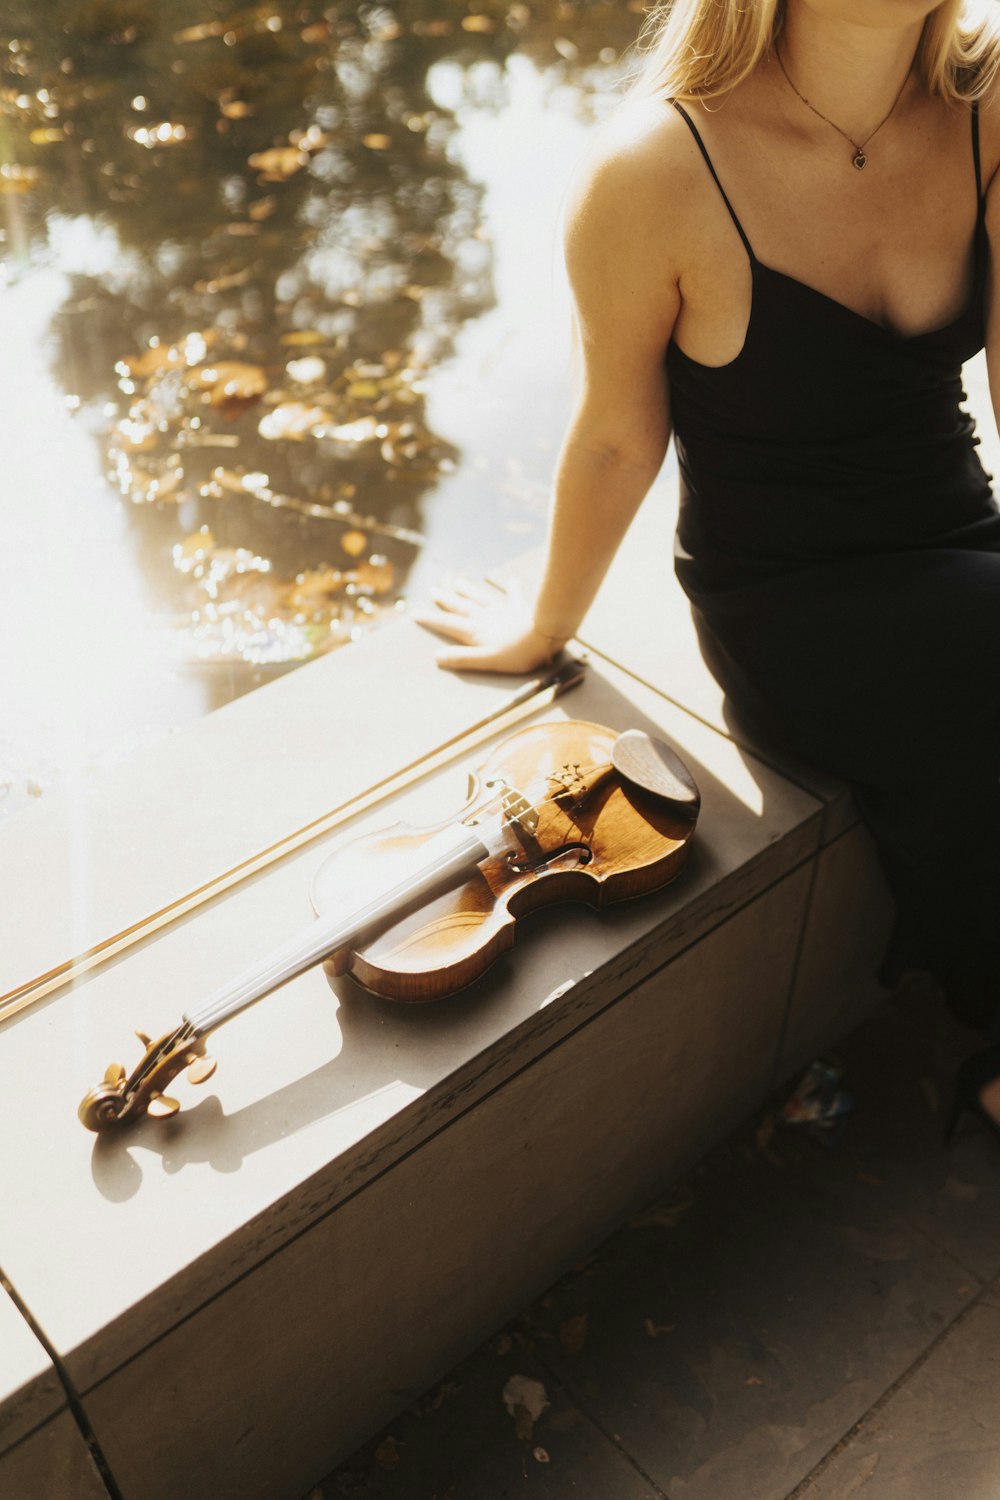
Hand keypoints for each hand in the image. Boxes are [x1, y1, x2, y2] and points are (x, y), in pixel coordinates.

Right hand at [414, 577, 568, 673]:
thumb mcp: (487, 661)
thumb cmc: (517, 653)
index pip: (448, 625)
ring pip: (480, 599)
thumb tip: (437, 657)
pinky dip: (511, 589)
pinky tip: (510, 581)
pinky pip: (513, 597)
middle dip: (446, 600)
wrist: (545, 636)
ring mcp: (502, 611)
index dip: (431, 620)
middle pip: (461, 607)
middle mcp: (485, 618)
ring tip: (458, 582)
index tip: (415, 614)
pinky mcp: (520, 609)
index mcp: (475, 631)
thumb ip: (463, 659)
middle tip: (433, 590)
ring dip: (468, 591)